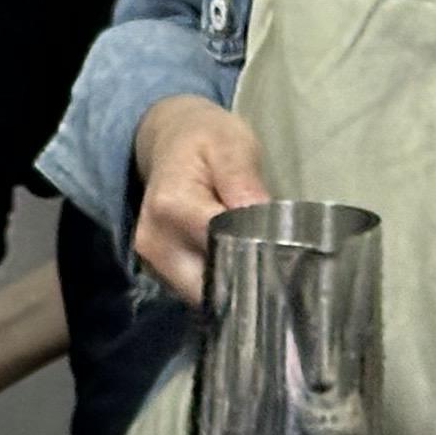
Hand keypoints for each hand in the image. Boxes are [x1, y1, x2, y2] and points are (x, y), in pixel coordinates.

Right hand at [132, 94, 269, 305]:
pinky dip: (218, 284)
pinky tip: (236, 265)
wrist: (169, 140)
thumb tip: (264, 227)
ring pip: (201, 295)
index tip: (284, 254)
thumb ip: (245, 184)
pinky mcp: (157, 272)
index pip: (220, 249)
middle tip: (276, 265)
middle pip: (208, 284)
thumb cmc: (205, 138)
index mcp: (172, 207)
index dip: (254, 255)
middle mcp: (155, 243)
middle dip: (243, 280)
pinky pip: (194, 291)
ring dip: (231, 286)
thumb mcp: (233, 145)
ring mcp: (152, 262)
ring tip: (257, 263)